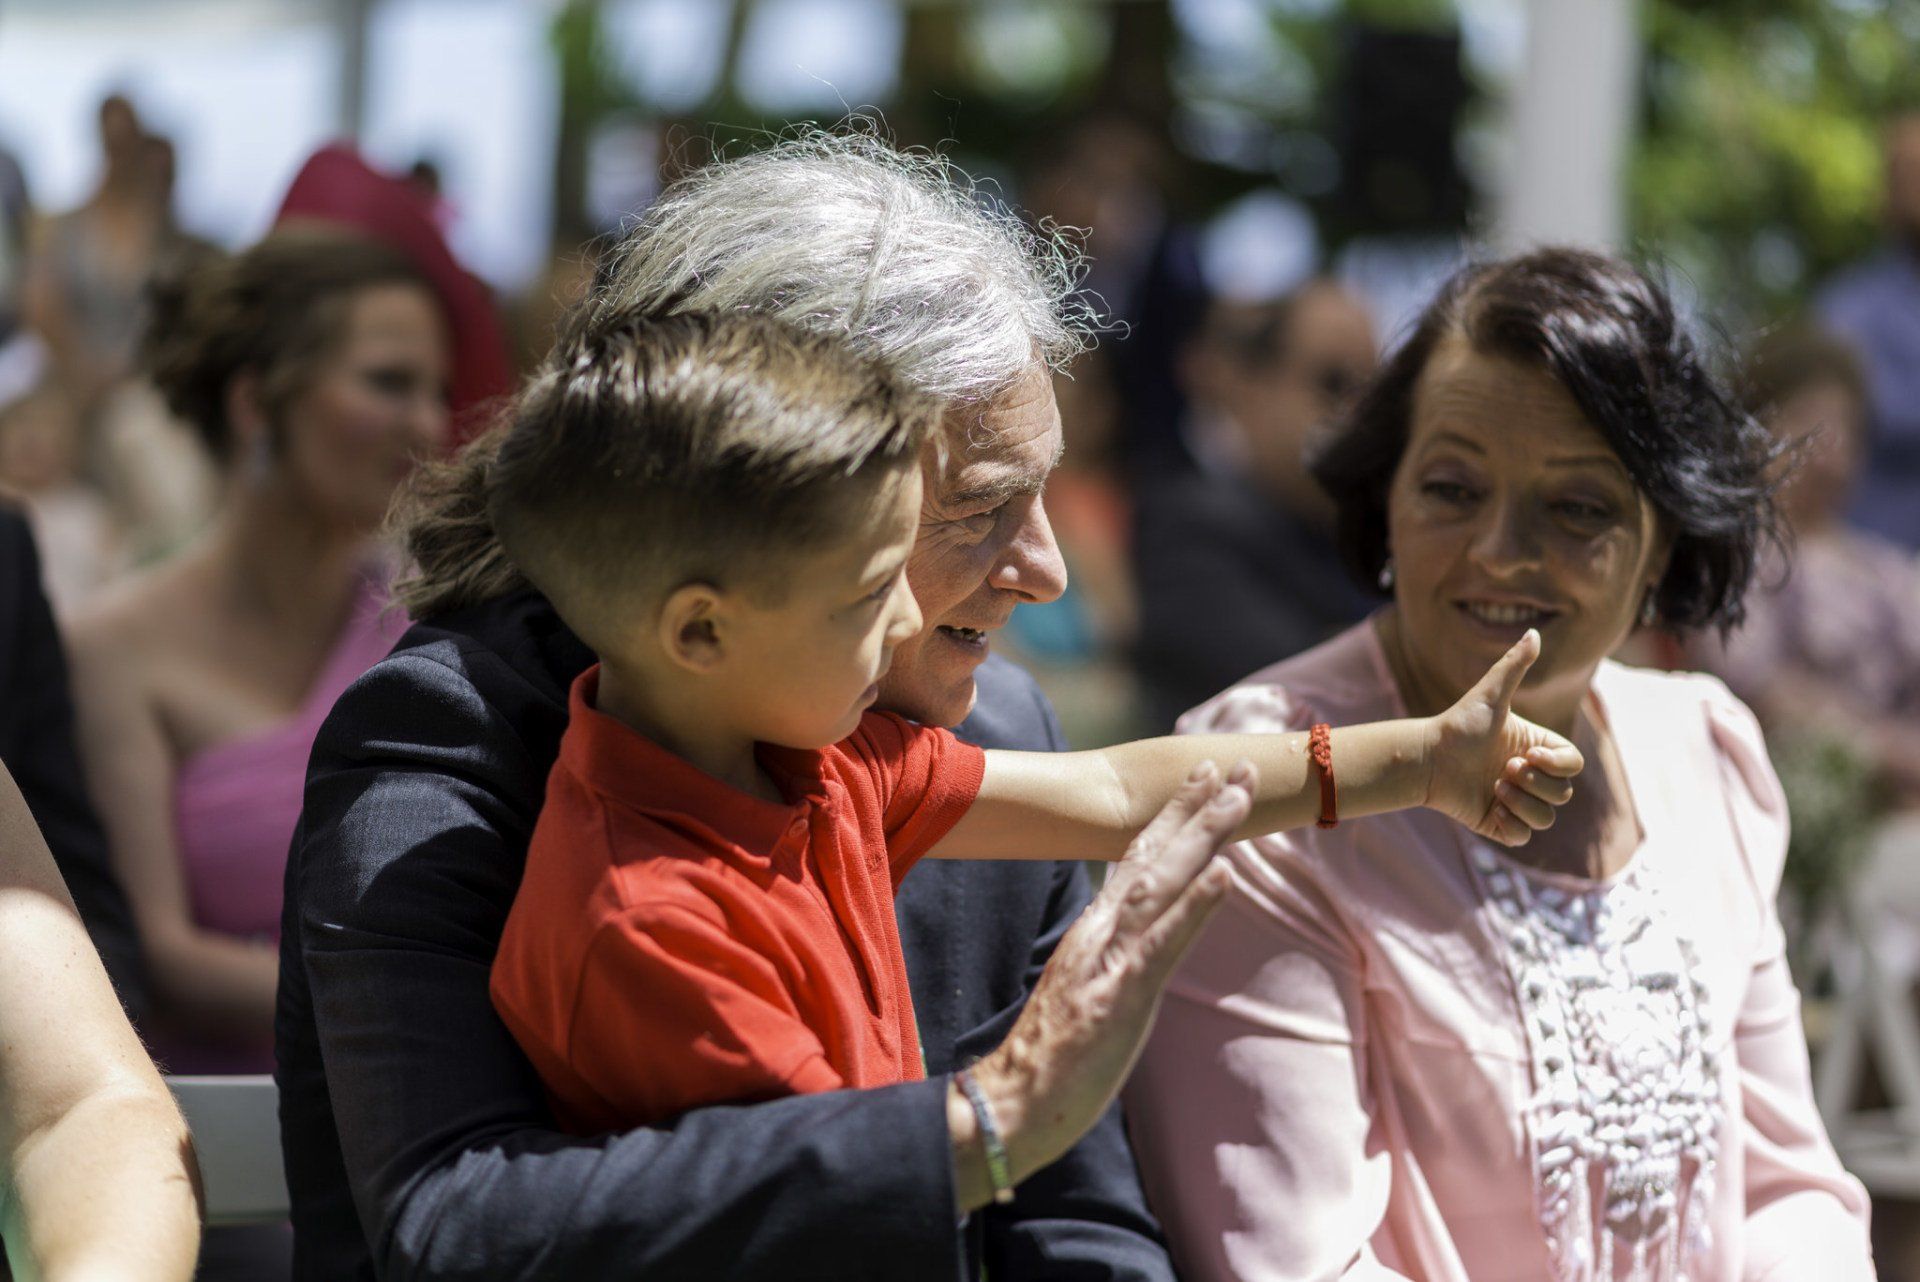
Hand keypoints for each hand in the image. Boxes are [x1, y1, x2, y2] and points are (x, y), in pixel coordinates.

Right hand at [950, 760, 1246, 1211]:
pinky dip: (1194, 906)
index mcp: (1092, 934)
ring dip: (1202, 837)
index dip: (1170, 819)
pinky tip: (1224, 874)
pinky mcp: (1121, 996)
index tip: (1203, 780)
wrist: (1012, 1105)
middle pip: (1151, 858)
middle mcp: (1099, 934)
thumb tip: (1137, 947)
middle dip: (1196, 810)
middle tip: (1235, 765)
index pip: (1134, 863)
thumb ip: (1110, 961)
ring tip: (1237, 797)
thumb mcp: (1085, 995)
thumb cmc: (1050, 1063)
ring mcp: (1109, 962)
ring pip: (1160, 885)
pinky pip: (1163, 944)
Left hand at [1424, 630, 1583, 845]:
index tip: (1528, 754)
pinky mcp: (1499, 824)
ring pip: (1548, 817)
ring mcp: (1516, 802)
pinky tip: (1492, 804)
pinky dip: (1512, 824)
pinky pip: (1524, 837)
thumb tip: (1534, 632)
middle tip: (1503, 769)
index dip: (1557, 764)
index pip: (1572, 764)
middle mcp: (1530, 777)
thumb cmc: (1459, 724)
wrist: (1427, 757)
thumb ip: (1514, 665)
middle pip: (1563, 793)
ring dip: (1524, 803)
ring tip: (1494, 786)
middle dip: (1536, 783)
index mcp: (1537, 750)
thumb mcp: (1490, 694)